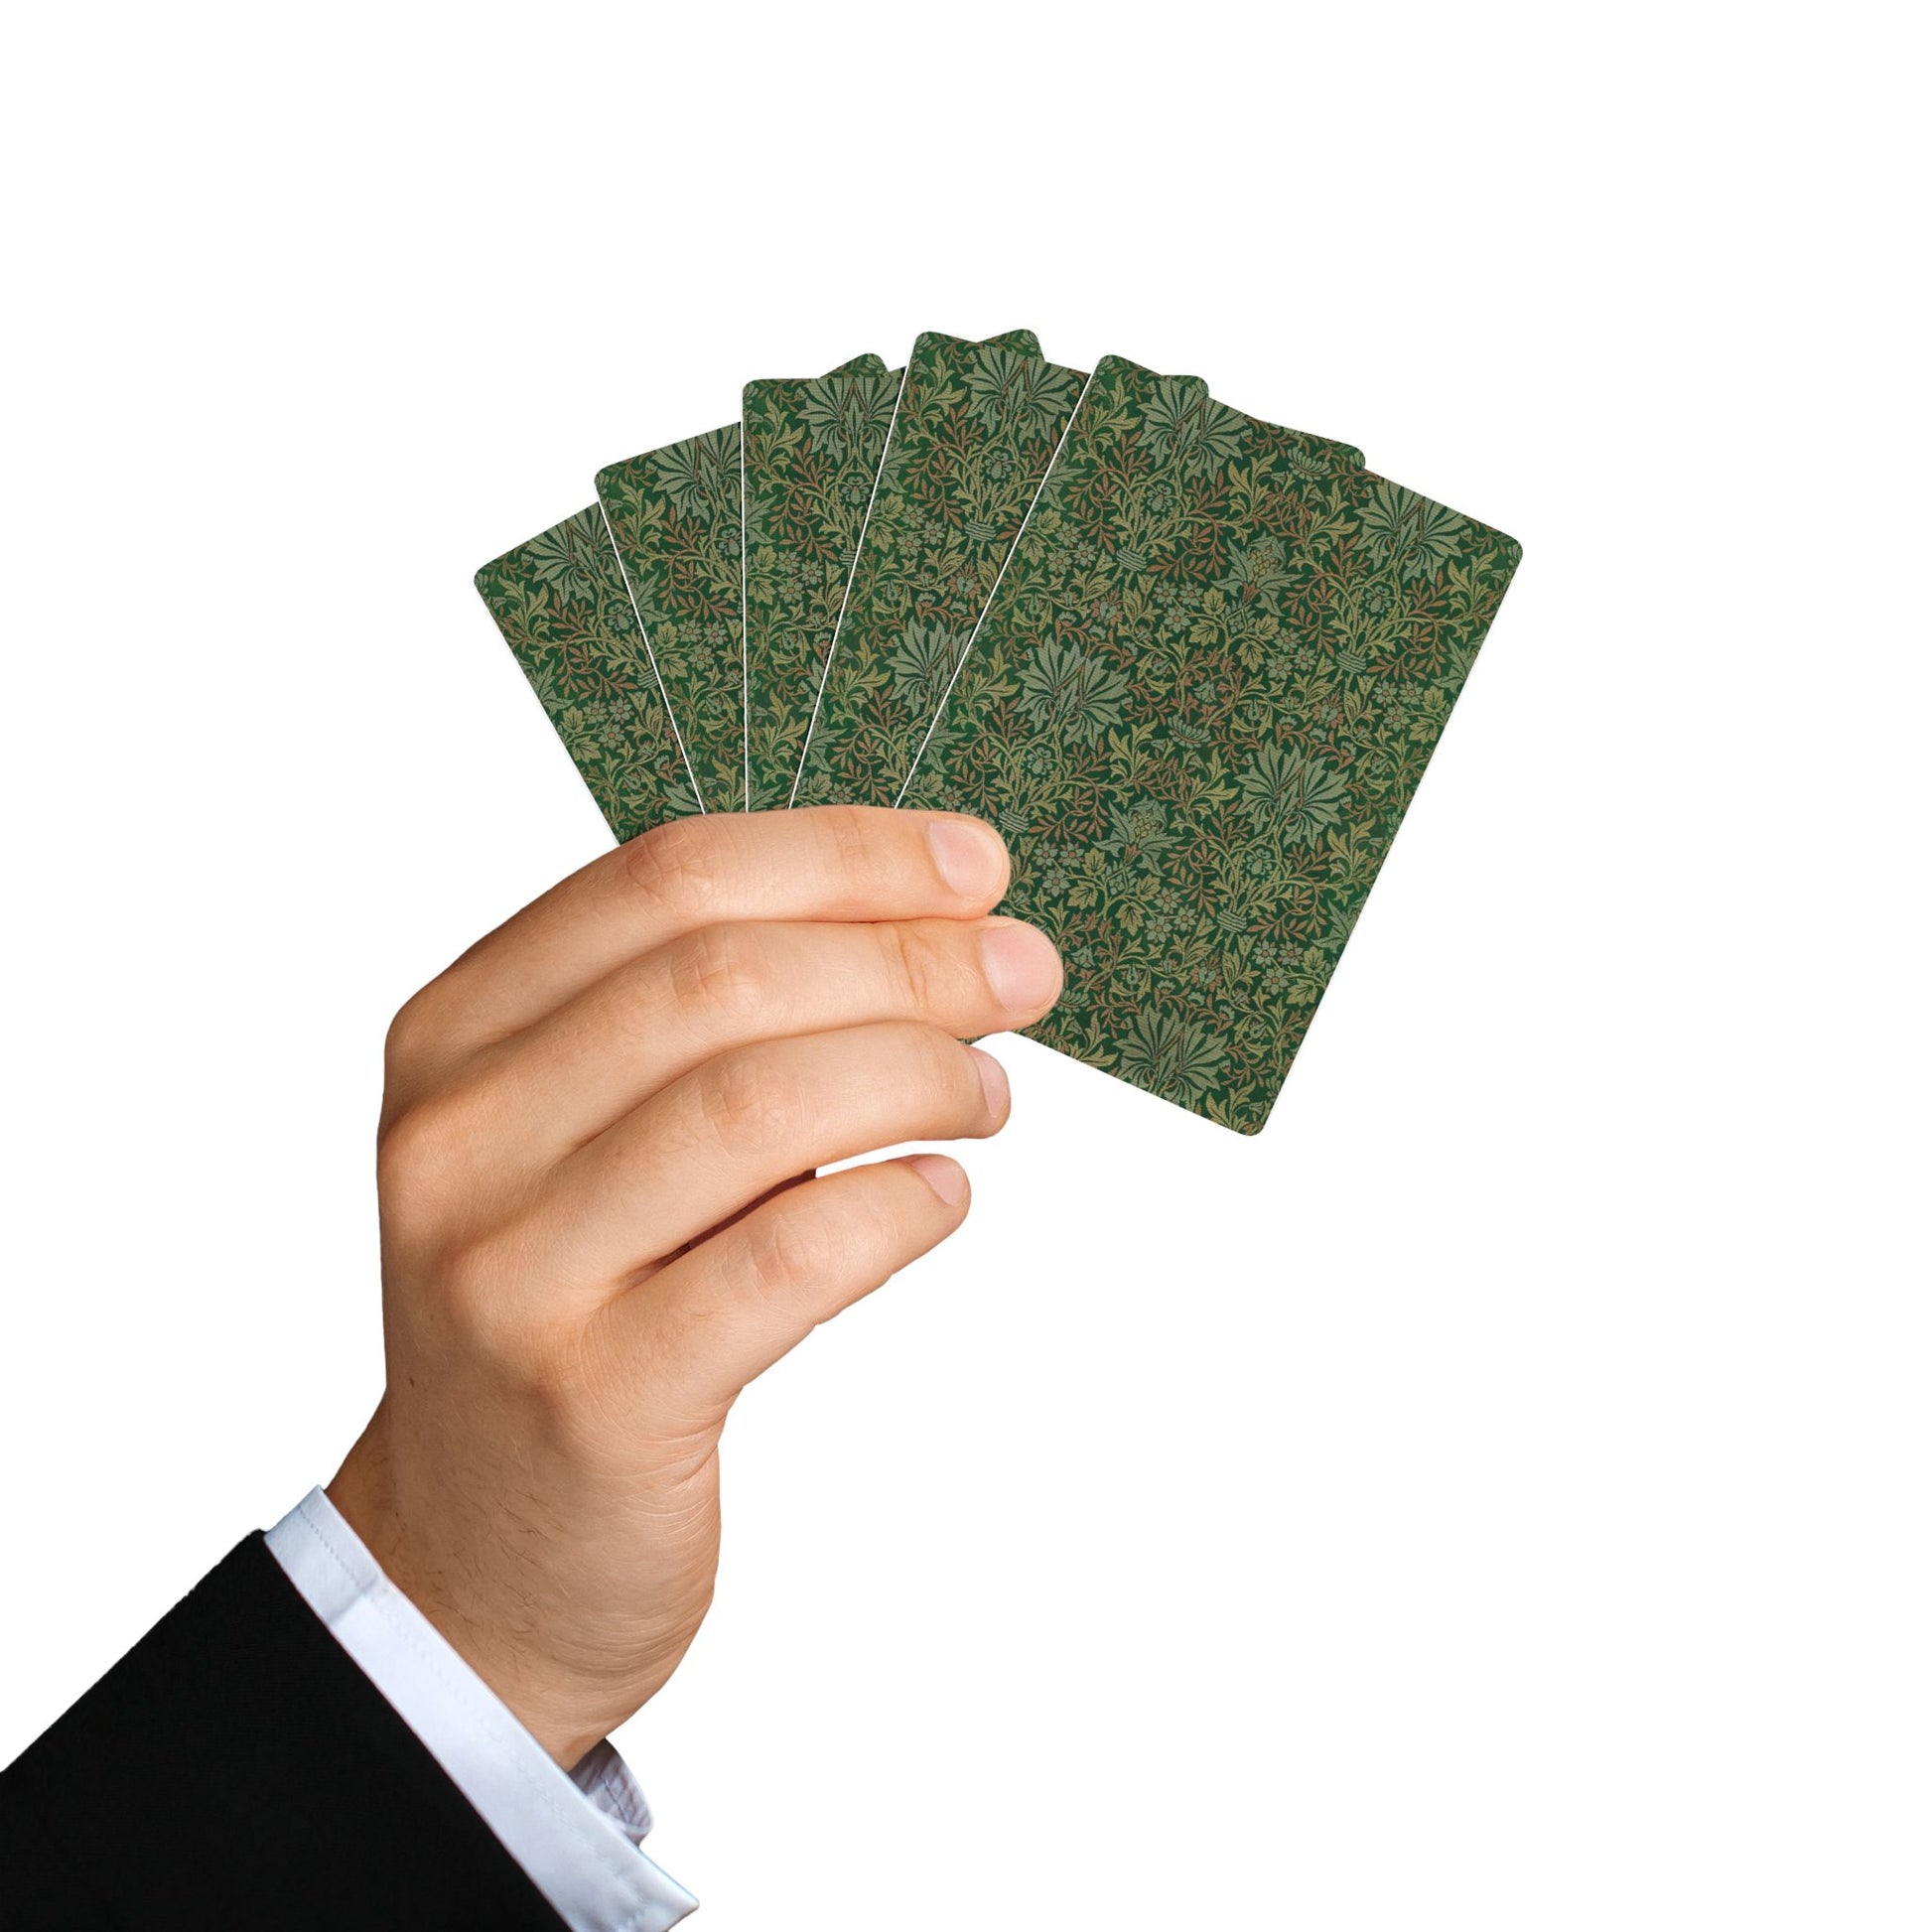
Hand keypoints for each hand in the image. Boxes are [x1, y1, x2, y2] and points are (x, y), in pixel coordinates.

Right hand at [328, 808, 1061, 1765]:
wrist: (479, 1556)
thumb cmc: (576, 1310)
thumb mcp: (587, 1137)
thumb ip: (707, 1023)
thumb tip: (937, 921)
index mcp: (457, 1032)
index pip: (669, 878)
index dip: (845, 855)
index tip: (977, 866)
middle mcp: (460, 1136)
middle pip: (722, 978)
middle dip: (909, 958)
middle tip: (1025, 973)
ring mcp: (513, 1269)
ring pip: (758, 1105)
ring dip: (916, 1074)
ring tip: (988, 1093)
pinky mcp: (594, 1394)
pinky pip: (787, 1259)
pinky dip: (893, 1206)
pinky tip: (938, 1194)